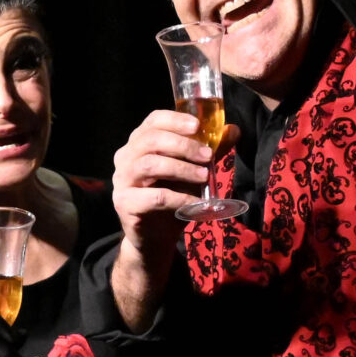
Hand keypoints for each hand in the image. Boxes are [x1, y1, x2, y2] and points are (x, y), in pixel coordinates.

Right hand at [113, 108, 214, 259]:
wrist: (155, 236)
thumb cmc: (173, 198)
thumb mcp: (193, 172)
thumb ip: (208, 151)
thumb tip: (233, 130)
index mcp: (139, 143)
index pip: (153, 121)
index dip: (175, 119)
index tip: (198, 126)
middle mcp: (125, 158)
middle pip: (151, 140)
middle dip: (183, 145)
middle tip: (207, 155)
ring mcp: (122, 180)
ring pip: (149, 165)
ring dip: (181, 168)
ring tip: (205, 176)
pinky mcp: (124, 203)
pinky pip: (154, 197)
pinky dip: (179, 198)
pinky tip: (196, 203)